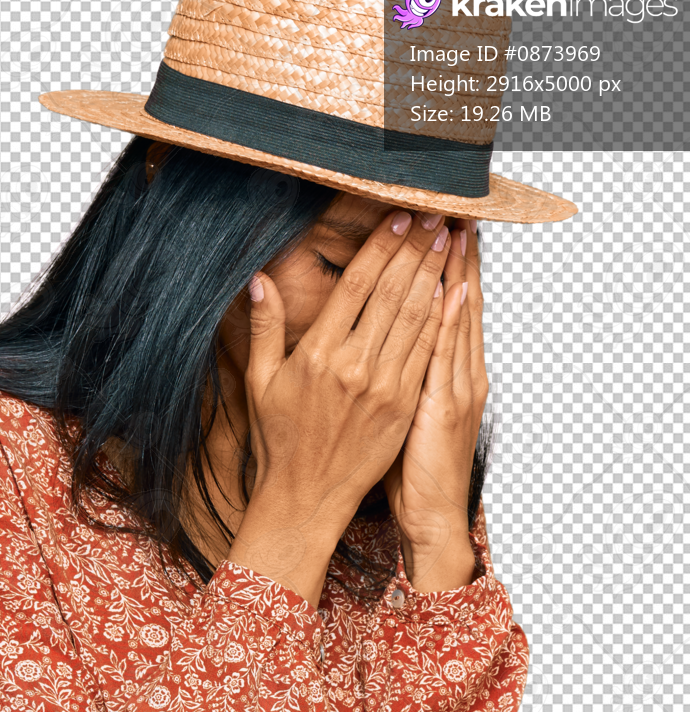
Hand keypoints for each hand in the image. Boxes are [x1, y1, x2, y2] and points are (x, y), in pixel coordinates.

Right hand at [227, 208, 451, 605]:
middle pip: (394, 293)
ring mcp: (384, 388)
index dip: (382, 246)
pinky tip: (451, 291)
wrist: (305, 497)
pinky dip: (441, 319)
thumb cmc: (279, 441)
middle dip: (416, 249)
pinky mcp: (403, 408)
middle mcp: (354, 366)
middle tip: (434, 214)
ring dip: (435, 274)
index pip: (358, 285)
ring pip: (417, 318)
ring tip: (447, 240)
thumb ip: (265, 327)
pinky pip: (426, 354)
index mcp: (318, 353)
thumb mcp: (260, 382)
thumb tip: (260, 279)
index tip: (399, 216)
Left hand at [384, 218, 488, 591]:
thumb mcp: (400, 416)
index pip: (445, 307)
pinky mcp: (445, 408)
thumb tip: (377, 339)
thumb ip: (394, 372)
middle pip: (455, 302)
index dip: (444, 267)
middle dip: (453, 256)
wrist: (422, 518)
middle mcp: (457, 375)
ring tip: (453, 230)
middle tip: (452, 208)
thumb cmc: (402, 472)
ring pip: (455, 320)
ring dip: (454, 274)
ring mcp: (455, 389)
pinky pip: (445, 356)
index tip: (439, 226)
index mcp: (444, 374)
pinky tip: (449, 291)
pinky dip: (448, 323)